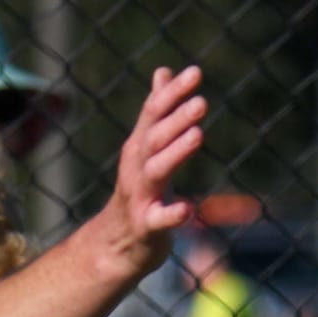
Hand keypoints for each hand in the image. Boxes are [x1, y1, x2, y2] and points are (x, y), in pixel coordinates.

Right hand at [100, 67, 204, 279]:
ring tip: (198, 136)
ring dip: (176, 153)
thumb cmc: (138, 192)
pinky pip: (158, 220)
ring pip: (156, 171)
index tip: (195, 72)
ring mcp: (139, 197)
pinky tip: (188, 209)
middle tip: (202, 102)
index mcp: (139, 147)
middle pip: (155, 139)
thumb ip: (156, 111)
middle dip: (176, 119)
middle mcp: (136, 168)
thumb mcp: (146, 148)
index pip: (154, 113)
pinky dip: (172, 215)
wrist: (114, 245)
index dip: (172, 93)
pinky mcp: (146, 228)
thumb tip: (163, 70)